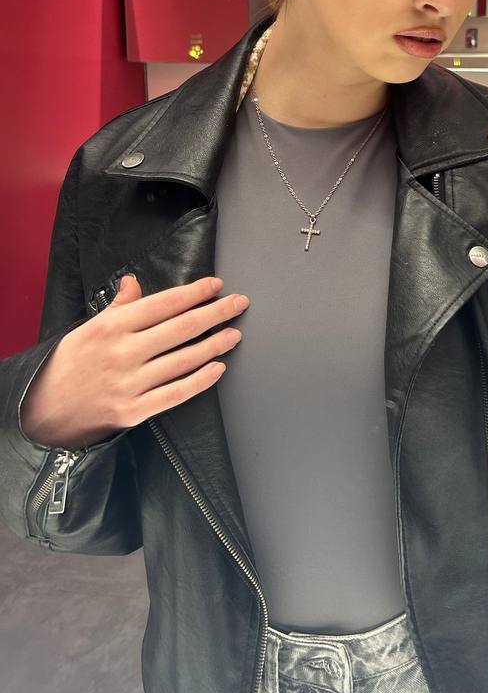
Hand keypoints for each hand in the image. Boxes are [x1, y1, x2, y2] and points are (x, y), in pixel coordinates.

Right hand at [20, 275, 246, 448]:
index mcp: (111, 327)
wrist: (42, 410)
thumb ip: (118, 306)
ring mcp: (129, 384)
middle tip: (239, 303)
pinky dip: (201, 380)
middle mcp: (123, 353)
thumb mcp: (88, 328)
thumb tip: (134, 281)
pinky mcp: (133, 411)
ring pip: (183, 360)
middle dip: (215, 313)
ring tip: (234, 334)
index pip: (163, 304)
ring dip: (214, 345)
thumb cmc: (69, 364)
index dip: (194, 293)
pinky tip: (218, 368)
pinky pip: (176, 393)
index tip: (216, 285)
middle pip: (181, 328)